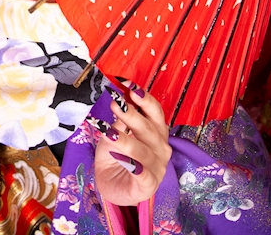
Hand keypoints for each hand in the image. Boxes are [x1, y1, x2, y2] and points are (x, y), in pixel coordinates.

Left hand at [94, 82, 170, 205]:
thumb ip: (119, 121)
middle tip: (114, 103)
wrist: (113, 186)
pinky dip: (135, 168)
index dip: (143, 98)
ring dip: (126, 141)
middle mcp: (160, 148)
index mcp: (156, 132)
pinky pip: (143, 176)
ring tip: (109, 133)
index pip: (154, 112)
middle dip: (131, 115)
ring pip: (143, 151)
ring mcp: (157, 168)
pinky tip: (125, 162)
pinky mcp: (148, 186)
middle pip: (148, 129)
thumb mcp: (114, 134)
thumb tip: (118, 100)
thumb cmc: (116, 156)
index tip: (128, 85)